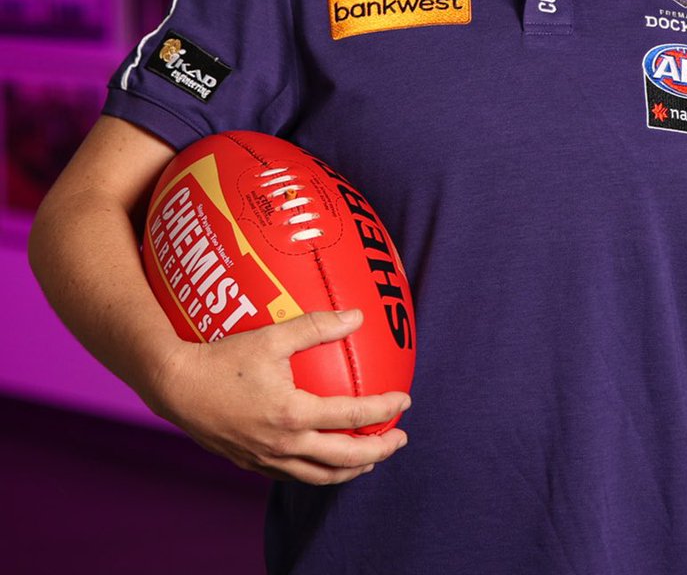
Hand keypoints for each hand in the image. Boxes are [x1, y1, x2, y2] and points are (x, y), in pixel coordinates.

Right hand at [153, 308, 410, 483]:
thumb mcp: (273, 335)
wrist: (175, 385)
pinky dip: (319, 472)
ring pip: (319, 476)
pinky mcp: (250, 463)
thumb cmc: (223, 357)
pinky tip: (324, 460)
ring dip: (351, 469)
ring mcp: (266, 458)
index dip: (384, 409)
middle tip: (400, 439)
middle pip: (343, 458)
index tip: (405, 400)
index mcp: (293, 414)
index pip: (352, 417)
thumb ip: (317, 325)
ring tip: (370, 459)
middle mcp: (283, 444)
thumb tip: (358, 316)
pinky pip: (293, 476)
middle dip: (378, 451)